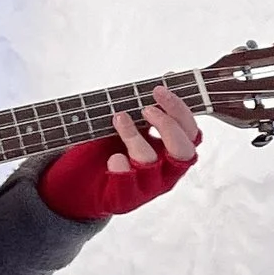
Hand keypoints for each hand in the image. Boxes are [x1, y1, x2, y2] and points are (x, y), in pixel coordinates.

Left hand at [38, 84, 201, 221]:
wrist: (83, 183)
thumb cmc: (111, 148)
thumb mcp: (130, 122)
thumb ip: (150, 104)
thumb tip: (171, 76)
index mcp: (174, 149)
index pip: (190, 130)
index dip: (179, 110)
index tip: (158, 90)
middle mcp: (167, 169)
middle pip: (183, 151)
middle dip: (167, 126)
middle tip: (145, 108)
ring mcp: (149, 186)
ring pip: (151, 163)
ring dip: (135, 137)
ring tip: (119, 118)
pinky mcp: (127, 198)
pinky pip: (128, 186)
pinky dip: (122, 169)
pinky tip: (113, 157)